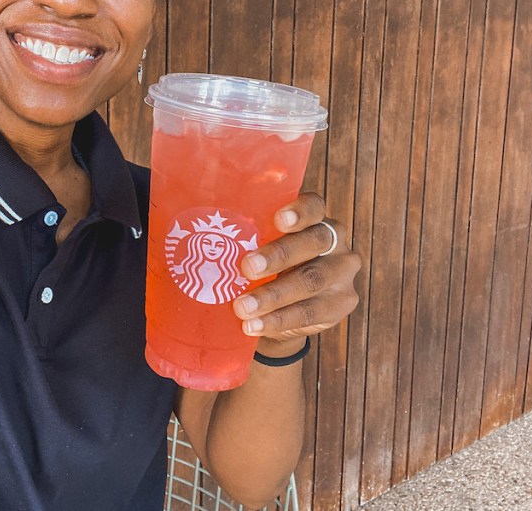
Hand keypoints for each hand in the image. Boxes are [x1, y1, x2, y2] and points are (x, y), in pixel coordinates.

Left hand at [233, 193, 360, 354]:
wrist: (282, 311)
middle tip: (246, 267)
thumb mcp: (255, 247)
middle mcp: (334, 239)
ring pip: (311, 280)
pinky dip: (279, 321)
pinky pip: (310, 313)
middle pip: (313, 241)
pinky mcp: (342, 302)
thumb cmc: (263, 266)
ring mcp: (342, 272)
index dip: (299, 211)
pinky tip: (254, 325)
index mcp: (313, 217)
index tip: (278, 219)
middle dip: (278, 255)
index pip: (313, 206)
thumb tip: (188, 235)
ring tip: (242, 308)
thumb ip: (240, 239)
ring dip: (273, 295)